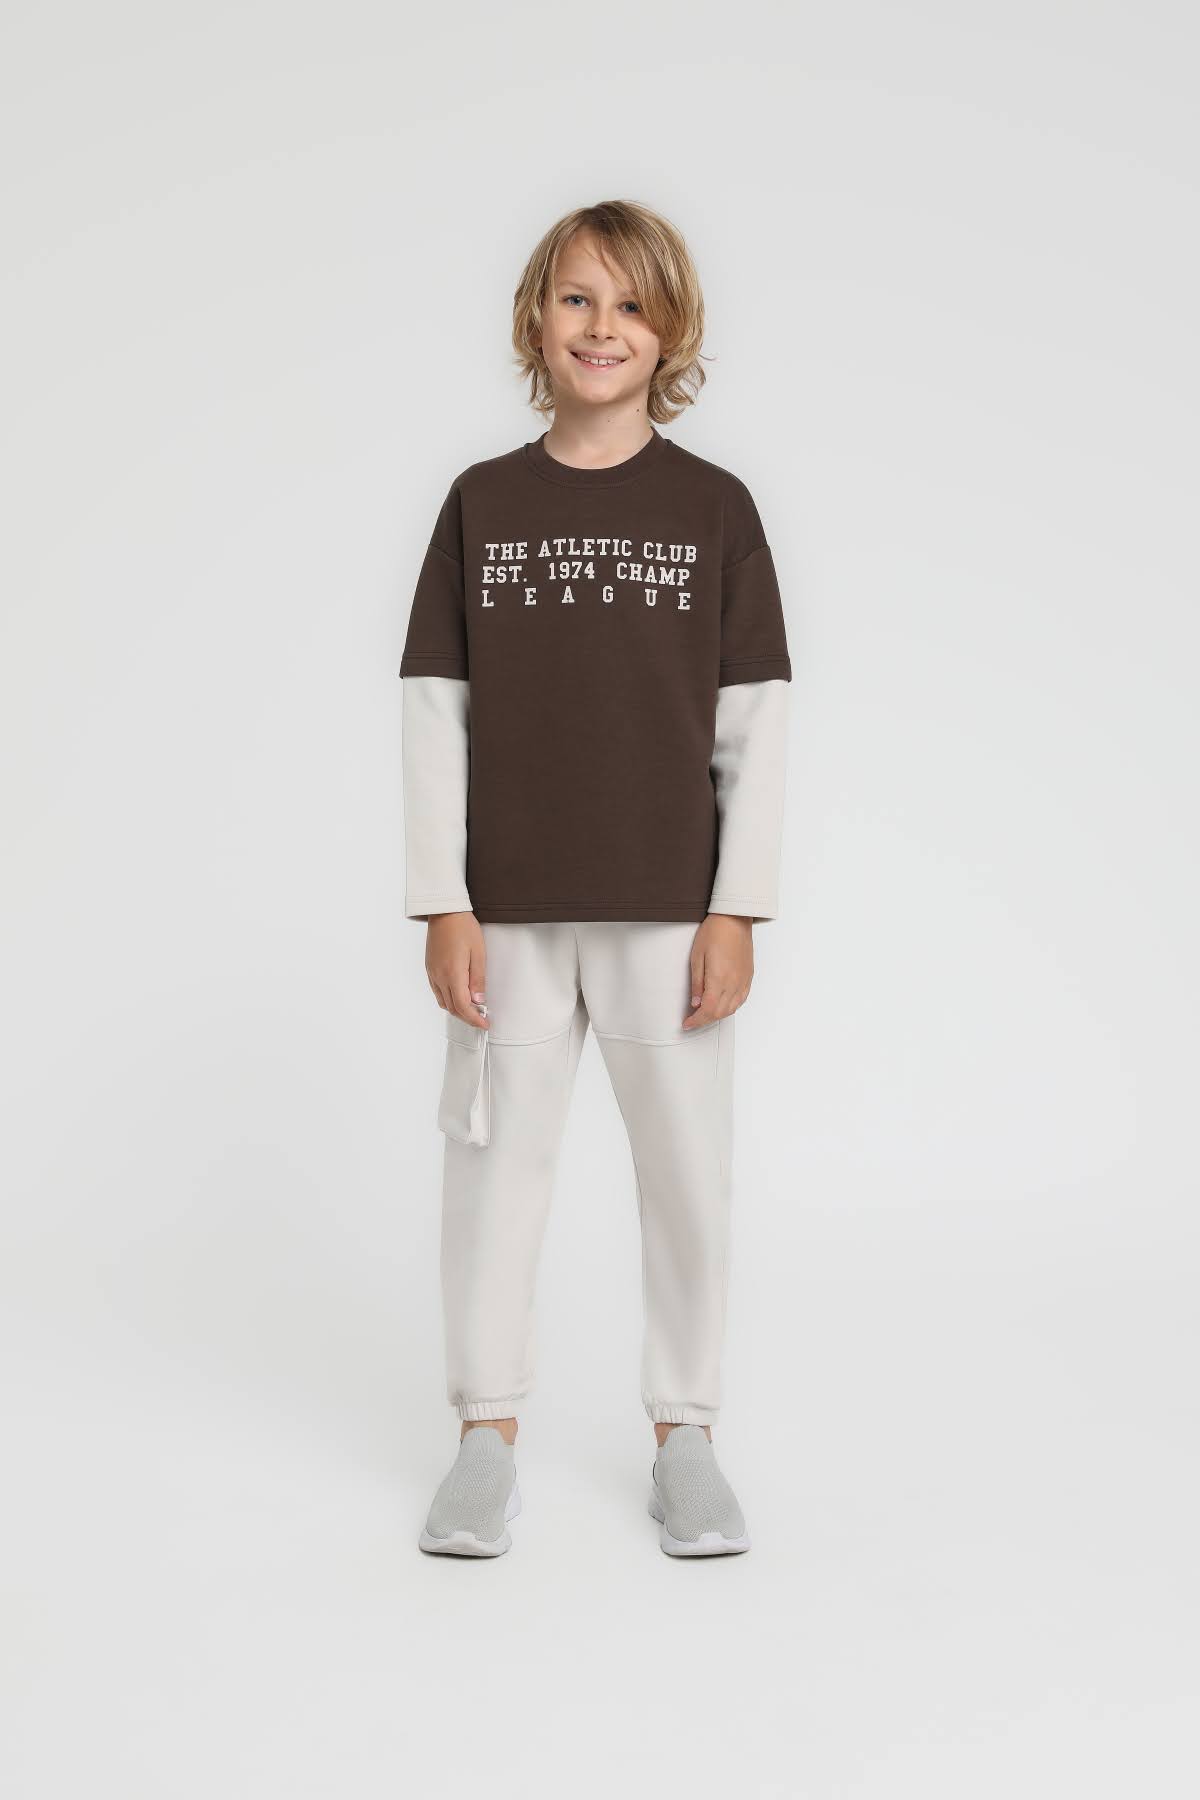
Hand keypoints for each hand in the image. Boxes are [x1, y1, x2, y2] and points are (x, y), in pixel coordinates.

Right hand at [425, 912, 488, 1028]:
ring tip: (472, 1009)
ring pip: (443, 1002)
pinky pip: (437, 991)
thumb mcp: (479, 953)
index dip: (474, 1019)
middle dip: (467, 1017)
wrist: (445, 912)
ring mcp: (432, 973)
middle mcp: (439, 976)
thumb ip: (478, 979)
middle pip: (452, 1008)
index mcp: (453, 974)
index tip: (484, 1023)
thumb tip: (479, 1001)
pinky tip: (458, 995)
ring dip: (457, 1010)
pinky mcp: (429, 968)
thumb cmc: (463, 928)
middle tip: (481, 1018)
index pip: (463, 1007)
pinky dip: (448, 999)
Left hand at [683, 914, 753, 1028]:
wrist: (734, 918)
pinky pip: (741, 999)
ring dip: (717, 1016)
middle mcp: (734, 983)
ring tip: (704, 1015)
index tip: (687, 1023)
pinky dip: (731, 1007)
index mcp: (719, 979)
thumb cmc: (714, 932)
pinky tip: (722, 1006)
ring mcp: (743, 980)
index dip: (696, 1020)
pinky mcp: (748, 976)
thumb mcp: (697, 957)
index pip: (708, 1010)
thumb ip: (697, 983)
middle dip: (704, 1020)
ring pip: (732, 1009)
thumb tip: (695, 1003)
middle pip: (720, 1013)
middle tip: (692, 1020)